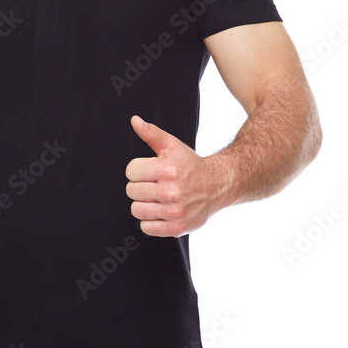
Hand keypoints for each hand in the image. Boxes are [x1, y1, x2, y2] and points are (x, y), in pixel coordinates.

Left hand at [125, 115, 222, 236]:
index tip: (149, 170)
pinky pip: (146, 227)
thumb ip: (151, 133)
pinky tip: (161, 212)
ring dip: (144, 204)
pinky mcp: (177, 227)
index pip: (131, 171)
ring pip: (136, 210)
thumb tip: (134, 120)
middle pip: (131, 191)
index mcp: (168, 169)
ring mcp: (175, 211)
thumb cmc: (190, 164)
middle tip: (154, 185)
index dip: (138, 170)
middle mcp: (172, 191)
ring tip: (157, 198)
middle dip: (140, 186)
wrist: (217, 185)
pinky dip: (150, 221)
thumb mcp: (172, 146)